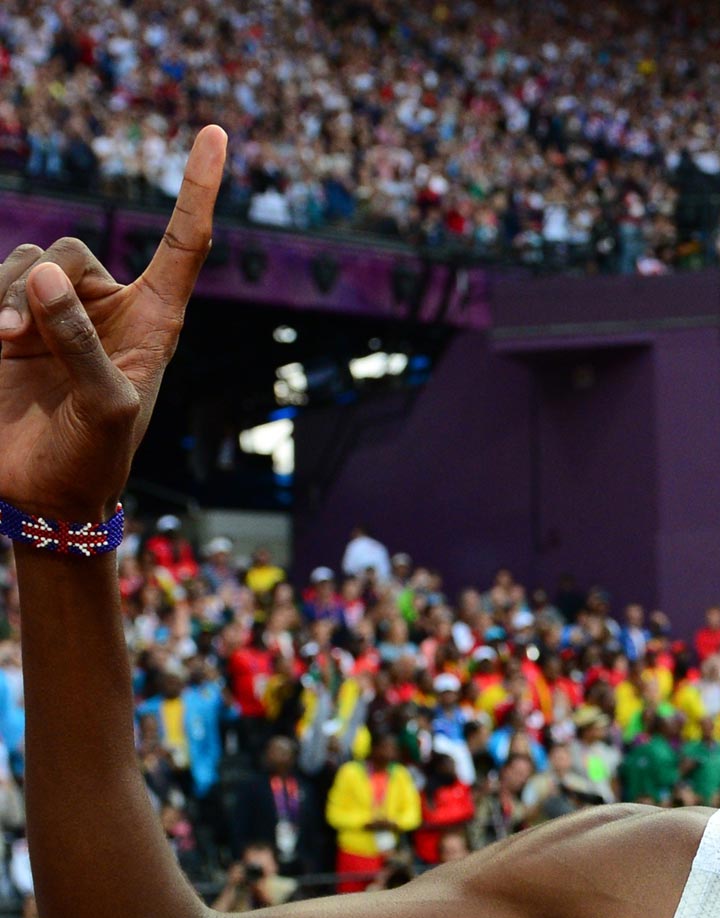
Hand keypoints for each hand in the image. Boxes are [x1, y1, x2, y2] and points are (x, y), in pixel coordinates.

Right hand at [0, 127, 225, 520]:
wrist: (44, 496)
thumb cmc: (95, 459)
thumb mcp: (107, 407)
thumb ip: (82, 343)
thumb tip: (45, 276)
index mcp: (156, 323)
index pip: (184, 244)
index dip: (197, 189)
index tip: (214, 133)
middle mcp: (108, 311)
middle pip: (73, 254)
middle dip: (42, 281)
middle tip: (18, 332)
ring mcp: (56, 317)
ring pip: (27, 265)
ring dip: (8, 295)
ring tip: (2, 341)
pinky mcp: (10, 329)